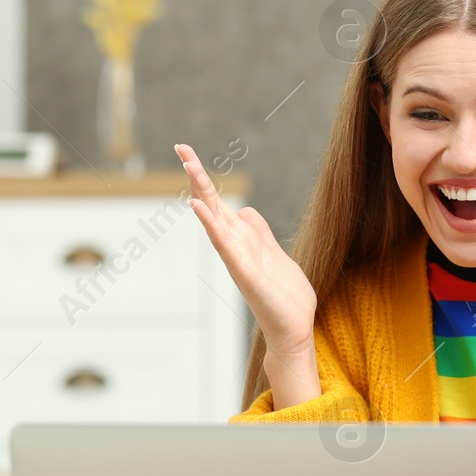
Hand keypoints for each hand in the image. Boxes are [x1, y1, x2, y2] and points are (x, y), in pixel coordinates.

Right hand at [175, 143, 316, 359]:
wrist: (293, 327)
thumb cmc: (285, 296)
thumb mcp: (275, 254)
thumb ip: (259, 233)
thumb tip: (245, 210)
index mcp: (243, 239)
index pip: (220, 203)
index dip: (206, 179)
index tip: (188, 154)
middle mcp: (235, 245)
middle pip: (212, 204)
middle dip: (198, 176)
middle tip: (181, 148)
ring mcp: (237, 258)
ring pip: (214, 219)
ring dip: (201, 193)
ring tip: (188, 167)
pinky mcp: (244, 272)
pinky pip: (223, 245)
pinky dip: (210, 225)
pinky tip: (198, 208)